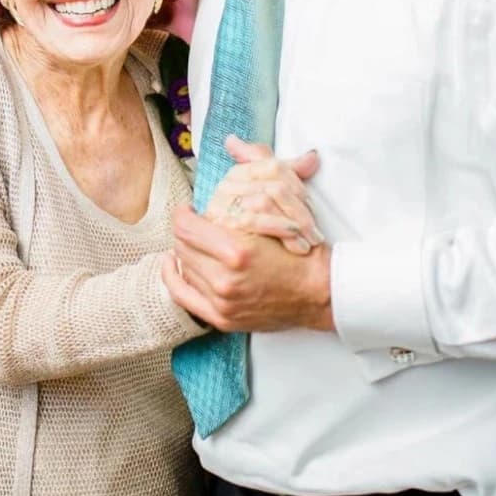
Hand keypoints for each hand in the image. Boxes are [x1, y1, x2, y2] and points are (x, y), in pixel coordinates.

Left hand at [162, 204, 333, 333]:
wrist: (320, 293)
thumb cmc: (302, 255)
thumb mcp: (276, 220)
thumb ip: (243, 205)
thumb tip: (220, 178)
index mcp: (237, 251)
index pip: (186, 227)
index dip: (184, 214)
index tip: (189, 209)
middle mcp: (225, 280)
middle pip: (182, 246)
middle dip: (186, 231)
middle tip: (196, 224)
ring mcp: (222, 302)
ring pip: (183, 267)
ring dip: (186, 252)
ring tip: (196, 243)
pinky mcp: (223, 318)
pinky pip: (183, 296)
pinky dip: (174, 278)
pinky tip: (175, 265)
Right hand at [207, 135, 322, 255]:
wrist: (245, 266)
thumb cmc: (264, 236)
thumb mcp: (276, 201)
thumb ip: (291, 173)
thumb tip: (313, 157)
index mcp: (237, 174)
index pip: (274, 167)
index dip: (299, 186)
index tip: (312, 207)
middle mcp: (225, 186)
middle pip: (274, 186)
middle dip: (300, 211)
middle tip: (315, 232)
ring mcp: (219, 206)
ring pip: (266, 201)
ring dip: (294, 223)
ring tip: (309, 241)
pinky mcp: (221, 226)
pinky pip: (253, 220)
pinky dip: (279, 229)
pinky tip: (295, 244)